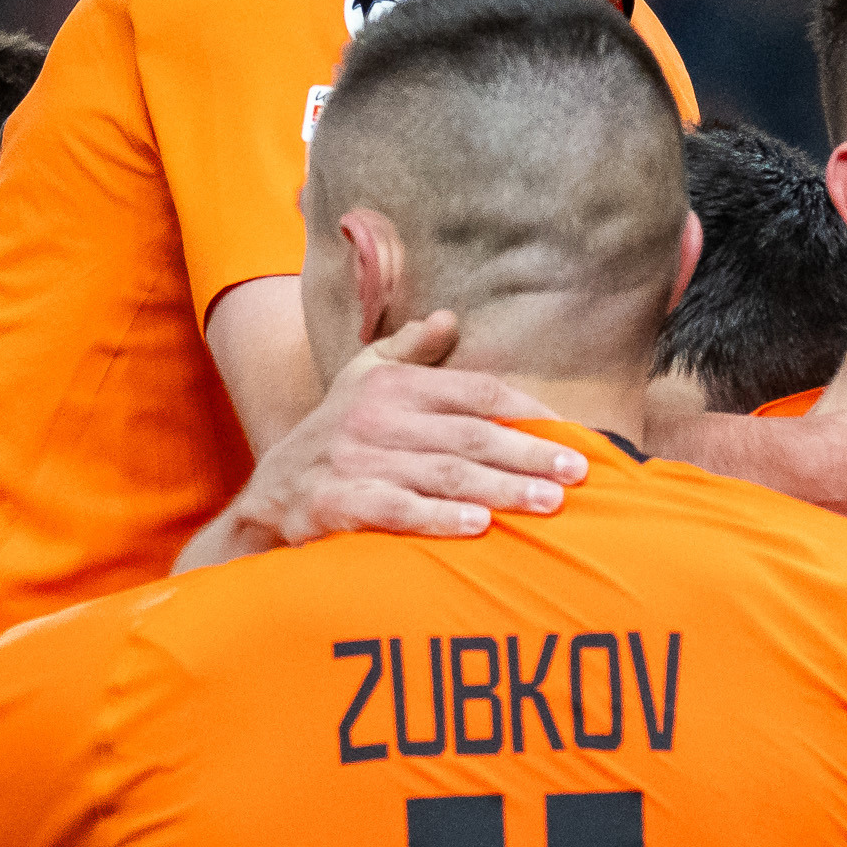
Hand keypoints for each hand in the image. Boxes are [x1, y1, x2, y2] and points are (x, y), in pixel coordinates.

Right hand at [187, 311, 579, 565]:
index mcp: (391, 385)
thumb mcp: (360, 380)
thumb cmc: (332, 435)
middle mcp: (375, 417)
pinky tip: (480, 526)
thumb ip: (407, 350)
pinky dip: (439, 518)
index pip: (473, 391)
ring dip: (501, 488)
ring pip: (443, 474)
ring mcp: (356, 461)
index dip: (525, 410)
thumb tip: (448, 319)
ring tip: (549, 501)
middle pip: (469, 434)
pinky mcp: (336, 503)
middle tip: (577, 471)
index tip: (571, 430)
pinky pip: (397, 510)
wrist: (268, 495)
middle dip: (528, 452)